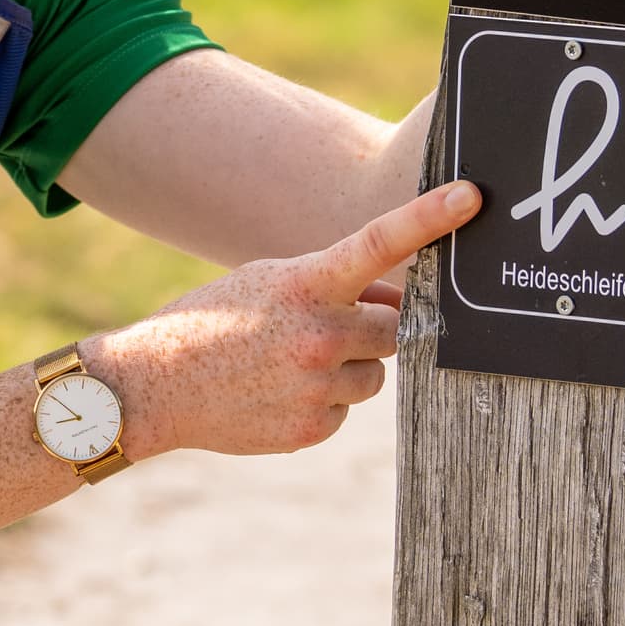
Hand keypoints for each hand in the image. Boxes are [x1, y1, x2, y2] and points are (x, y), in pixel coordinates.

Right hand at [93, 181, 480, 461]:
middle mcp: (319, 334)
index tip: (472, 198)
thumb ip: (334, 288)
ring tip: (287, 363)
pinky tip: (275, 392)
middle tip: (325, 326)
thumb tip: (397, 308)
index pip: (378, 244)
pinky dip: (320, 401)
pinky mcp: (312, 427)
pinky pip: (344, 410)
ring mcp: (317, 385)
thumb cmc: (213, 322)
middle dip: (374, 326)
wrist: (152, 386)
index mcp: (304, 284)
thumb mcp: (267, 283)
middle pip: (395, 327)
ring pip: (374, 375)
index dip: (429, 219)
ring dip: (348, 367)